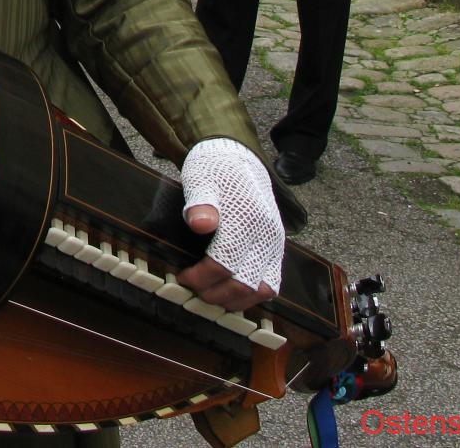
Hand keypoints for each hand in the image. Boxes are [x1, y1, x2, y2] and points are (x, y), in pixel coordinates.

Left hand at [177, 138, 281, 309]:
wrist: (238, 158)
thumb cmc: (215, 170)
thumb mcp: (201, 179)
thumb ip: (201, 203)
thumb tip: (200, 223)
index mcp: (246, 219)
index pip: (224, 263)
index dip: (200, 277)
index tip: (182, 277)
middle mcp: (266, 235)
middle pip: (243, 284)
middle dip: (214, 293)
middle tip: (192, 290)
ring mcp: (275, 244)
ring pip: (262, 290)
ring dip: (235, 300)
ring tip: (211, 294)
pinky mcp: (277, 249)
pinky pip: (272, 284)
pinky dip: (252, 295)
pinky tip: (230, 292)